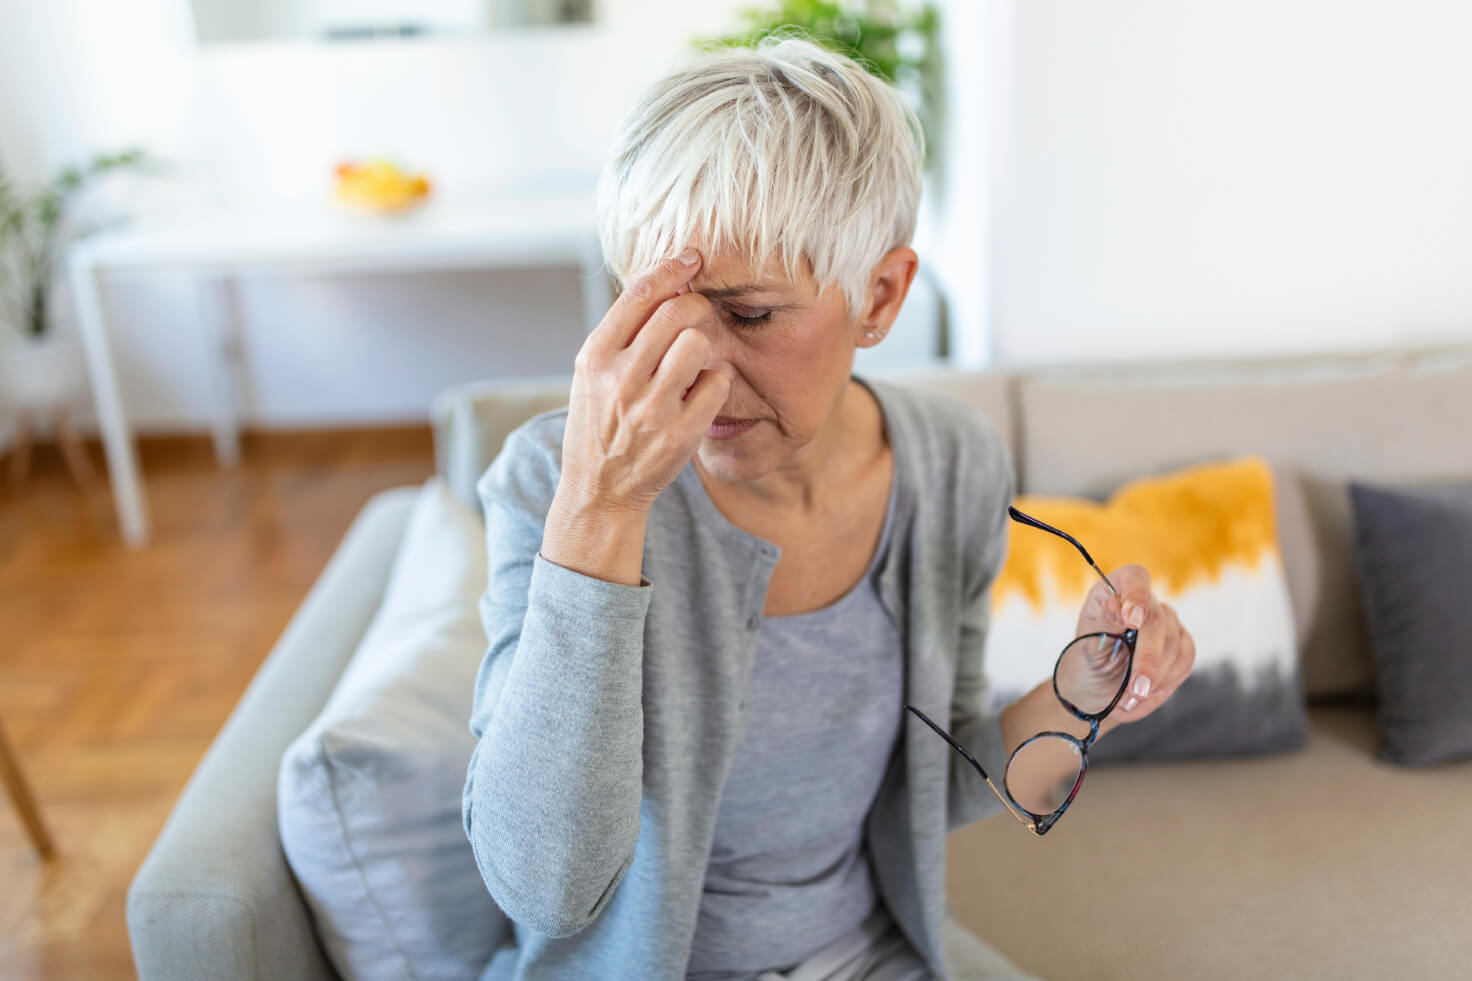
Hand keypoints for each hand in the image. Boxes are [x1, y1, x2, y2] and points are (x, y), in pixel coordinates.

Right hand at [558, 247, 730, 514]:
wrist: (599, 491)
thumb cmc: (600, 425)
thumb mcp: (592, 376)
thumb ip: (621, 336)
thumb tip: (664, 284)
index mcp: (595, 357)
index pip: (639, 295)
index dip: (671, 267)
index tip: (692, 257)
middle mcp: (620, 379)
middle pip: (676, 312)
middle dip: (697, 304)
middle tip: (701, 313)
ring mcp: (651, 407)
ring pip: (699, 342)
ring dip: (706, 344)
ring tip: (696, 359)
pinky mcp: (680, 433)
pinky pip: (718, 382)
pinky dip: (716, 381)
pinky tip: (703, 391)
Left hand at [1073, 565, 1196, 735]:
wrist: (1098, 692)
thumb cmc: (1088, 664)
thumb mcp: (1087, 646)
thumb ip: (1105, 623)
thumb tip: (1115, 604)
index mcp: (1113, 592)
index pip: (1134, 577)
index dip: (1137, 594)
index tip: (1133, 620)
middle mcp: (1143, 602)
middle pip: (1156, 620)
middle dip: (1147, 659)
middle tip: (1135, 688)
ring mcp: (1165, 622)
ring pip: (1174, 644)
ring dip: (1154, 677)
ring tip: (1130, 698)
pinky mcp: (1181, 645)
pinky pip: (1185, 660)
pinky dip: (1166, 680)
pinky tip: (1146, 692)